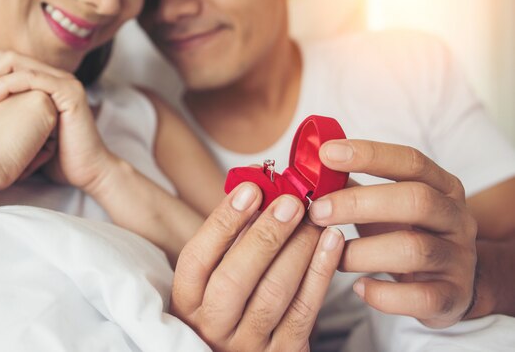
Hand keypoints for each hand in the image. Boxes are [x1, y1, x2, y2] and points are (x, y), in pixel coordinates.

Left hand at [0, 51, 110, 189]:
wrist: (87, 173)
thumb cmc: (57, 159)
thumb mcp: (24, 133)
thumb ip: (8, 116)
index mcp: (44, 83)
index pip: (4, 64)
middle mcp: (55, 77)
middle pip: (7, 57)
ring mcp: (64, 82)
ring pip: (15, 63)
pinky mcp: (69, 92)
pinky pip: (31, 78)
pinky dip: (6, 85)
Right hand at [172, 183, 343, 350]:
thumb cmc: (232, 303)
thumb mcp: (217, 275)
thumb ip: (232, 236)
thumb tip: (258, 183)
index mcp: (188, 301)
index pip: (196, 259)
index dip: (223, 222)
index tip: (250, 189)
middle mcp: (212, 326)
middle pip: (234, 279)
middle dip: (265, 235)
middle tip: (290, 202)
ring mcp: (248, 344)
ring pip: (274, 293)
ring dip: (298, 249)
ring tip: (314, 218)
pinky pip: (306, 310)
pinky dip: (321, 271)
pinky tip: (331, 242)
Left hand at [310, 139, 477, 328]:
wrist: (451, 283)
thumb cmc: (406, 233)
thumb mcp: (387, 205)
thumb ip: (355, 187)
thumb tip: (309, 171)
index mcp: (442, 186)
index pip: (410, 161)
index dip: (369, 155)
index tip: (326, 154)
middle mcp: (457, 218)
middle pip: (416, 201)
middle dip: (359, 204)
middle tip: (317, 212)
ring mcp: (458, 259)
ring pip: (414, 250)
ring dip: (362, 252)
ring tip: (333, 255)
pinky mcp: (453, 297)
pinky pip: (421, 298)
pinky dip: (384, 295)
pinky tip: (359, 287)